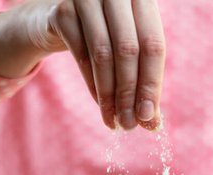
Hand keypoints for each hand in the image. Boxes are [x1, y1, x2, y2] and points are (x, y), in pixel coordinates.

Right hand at [0, 0, 164, 129]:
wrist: (59, 21)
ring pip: (103, 54)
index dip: (151, 83)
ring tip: (114, 121)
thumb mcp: (128, 52)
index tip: (149, 117)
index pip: (153, 44)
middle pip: (129, 50)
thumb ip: (142, 81)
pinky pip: (80, 54)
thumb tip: (152, 123)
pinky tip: (100, 104)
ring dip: (110, 94)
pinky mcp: (62, 10)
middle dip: (129, 93)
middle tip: (129, 125)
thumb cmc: (104, 37)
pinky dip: (92, 84)